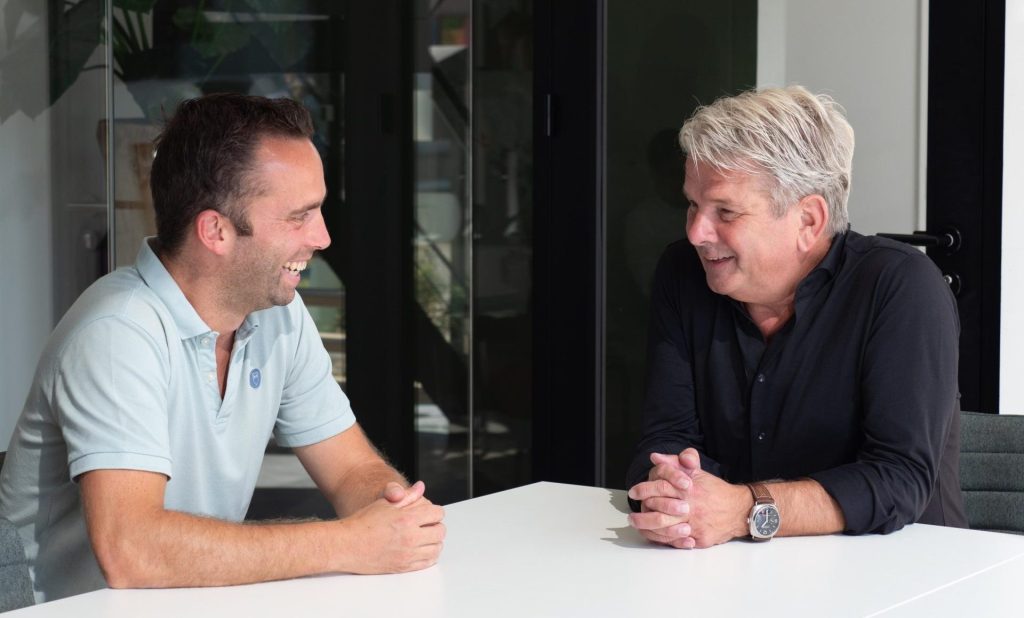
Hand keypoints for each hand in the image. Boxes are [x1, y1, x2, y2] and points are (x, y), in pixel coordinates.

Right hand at [338, 482, 445, 573]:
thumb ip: (407, 496)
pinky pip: (427, 563)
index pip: (437, 514)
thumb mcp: (385, 503)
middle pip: (440, 532)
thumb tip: (420, 487)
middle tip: (429, 524)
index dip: (435, 511)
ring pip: (436, 549)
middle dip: (436, 526)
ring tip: (426, 537)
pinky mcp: (403, 567)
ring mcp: (407, 554)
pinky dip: (429, 555)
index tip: (430, 513)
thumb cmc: (363, 523)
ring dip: (435, 541)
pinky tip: (422, 549)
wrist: (347, 544)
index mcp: (407, 518)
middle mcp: (410, 537)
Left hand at [629, 449, 749, 548]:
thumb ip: (676, 463)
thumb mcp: (697, 472)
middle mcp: (691, 507)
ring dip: (648, 529)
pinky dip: (665, 540)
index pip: (660, 488)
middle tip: (631, 517)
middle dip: (641, 516)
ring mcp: (695, 525)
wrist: (739, 510)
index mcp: (688, 489)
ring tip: (638, 526)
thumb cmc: (715, 490)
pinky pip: (677, 543)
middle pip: (659, 514)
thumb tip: (655, 457)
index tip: (633, 491)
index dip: (643, 489)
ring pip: (666, 530)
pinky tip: (656, 537)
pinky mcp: (700, 539)